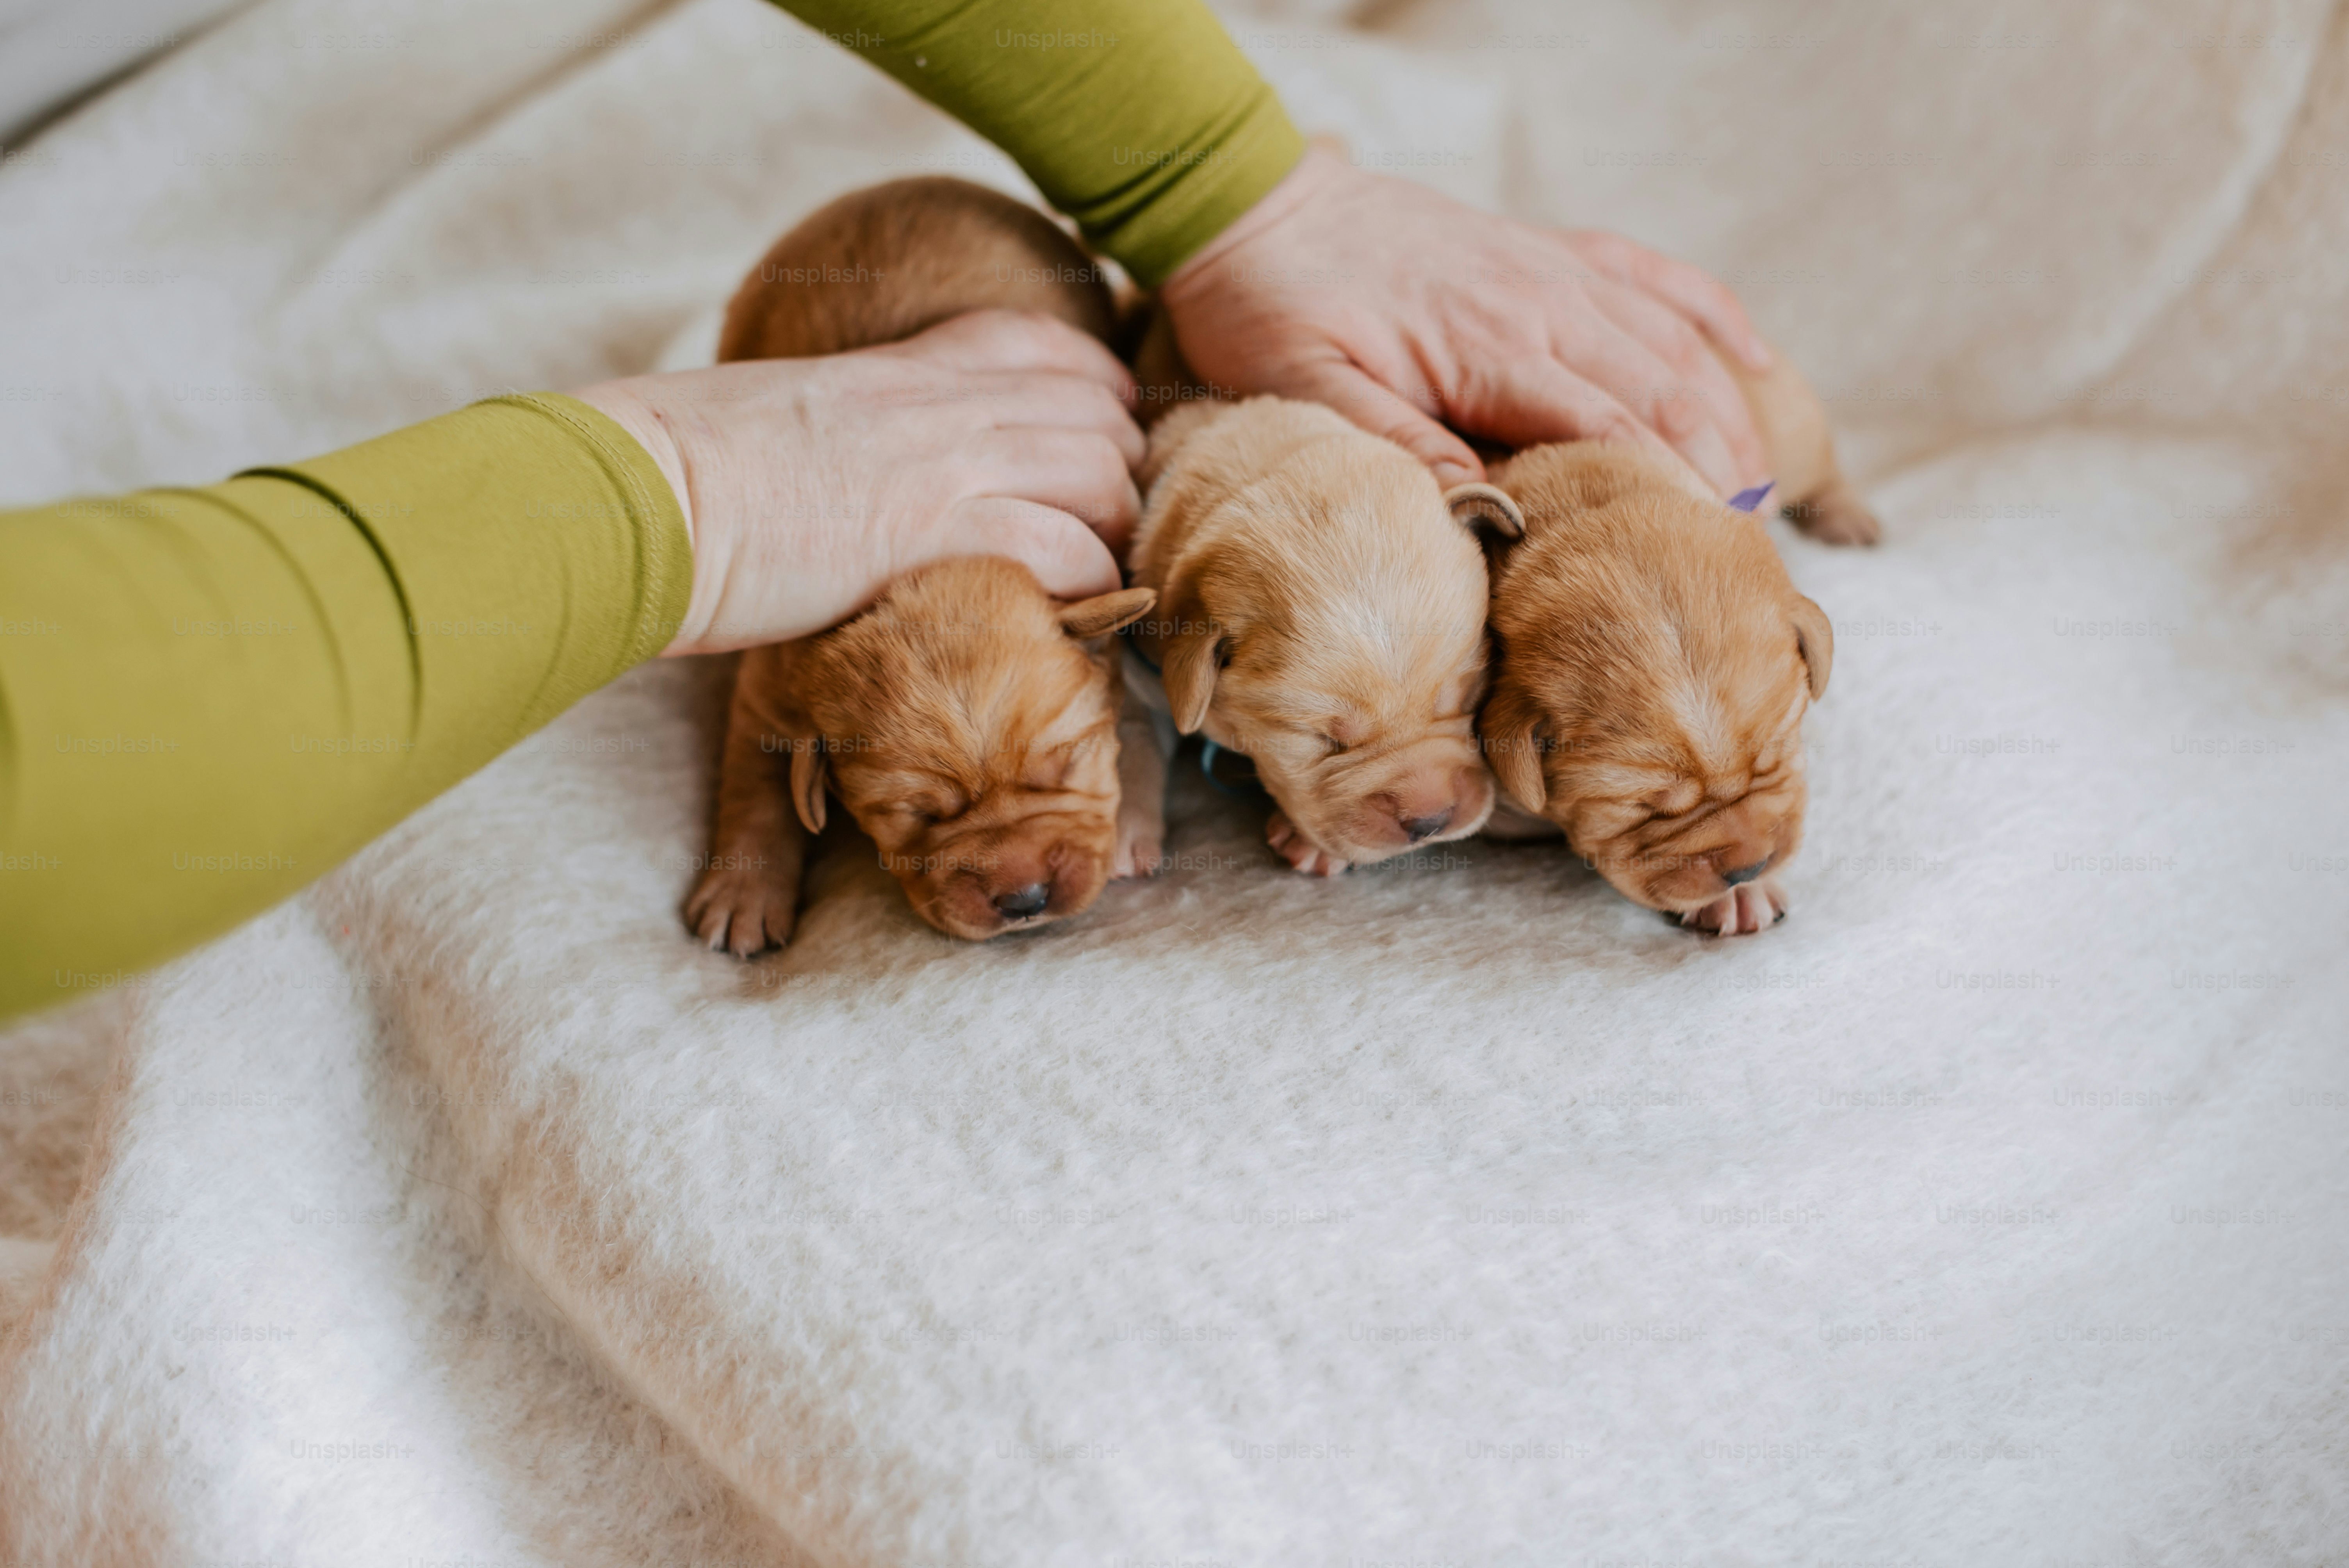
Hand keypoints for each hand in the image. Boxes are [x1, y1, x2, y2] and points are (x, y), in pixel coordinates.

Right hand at [572, 310, 1144, 655]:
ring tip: (1100, 577)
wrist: (646, 494)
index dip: (1096, 387)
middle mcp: (942, 404)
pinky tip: (1076, 615)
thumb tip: (864, 473)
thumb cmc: (690, 470)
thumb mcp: (791, 417)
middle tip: (1109, 529)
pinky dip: (1088, 585)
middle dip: (1122, 471)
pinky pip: (1064, 549)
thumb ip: (858, 429)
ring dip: (1115, 531)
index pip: (1043, 343)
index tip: (1103, 431)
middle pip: (1094, 413)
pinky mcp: (937, 533)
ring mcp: (946, 463)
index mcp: (904, 367)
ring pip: (1099, 475)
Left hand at [1159, 147, 1772, 495]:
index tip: (1706, 552)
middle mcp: (1541, 301)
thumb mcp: (1310, 389)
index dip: (1669, 493)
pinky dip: (1713, 317)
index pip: (1612, 428)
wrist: (1256, 208)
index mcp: (1490, 346)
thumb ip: (1398, 443)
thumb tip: (1480, 504)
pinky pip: (1654, 277)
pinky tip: (1756, 361)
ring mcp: (1552, 269)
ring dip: (1728, 412)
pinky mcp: (1548, 250)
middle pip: (1666, 390)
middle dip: (1718, 468)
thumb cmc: (1274, 307)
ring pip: (1675, 341)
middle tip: (1745, 547)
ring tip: (1760, 489)